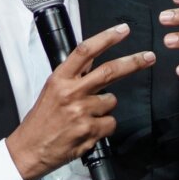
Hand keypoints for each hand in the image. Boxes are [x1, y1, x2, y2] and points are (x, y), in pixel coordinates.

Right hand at [7, 23, 156, 179]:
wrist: (29, 149)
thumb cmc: (41, 120)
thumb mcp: (52, 90)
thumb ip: (74, 75)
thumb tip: (94, 58)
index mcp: (60, 79)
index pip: (85, 51)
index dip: (107, 38)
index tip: (123, 30)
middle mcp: (71, 93)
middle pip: (109, 71)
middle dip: (133, 62)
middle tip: (148, 57)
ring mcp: (81, 112)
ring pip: (111, 101)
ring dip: (104, 108)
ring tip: (85, 116)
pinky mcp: (90, 131)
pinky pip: (111, 123)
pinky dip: (104, 127)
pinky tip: (87, 130)